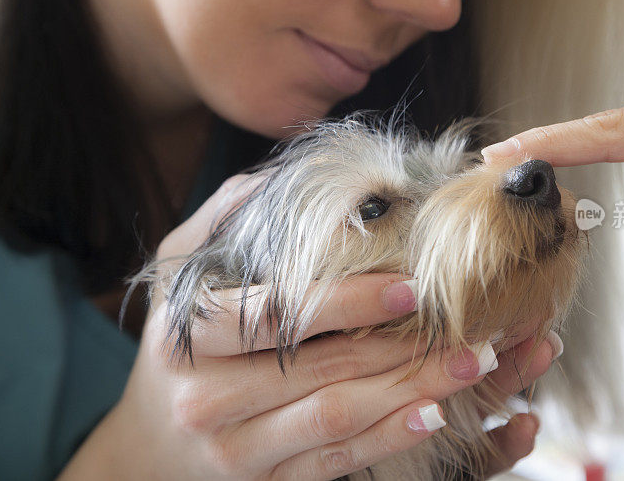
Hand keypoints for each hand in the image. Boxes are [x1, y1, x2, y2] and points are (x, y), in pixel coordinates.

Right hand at [60, 175, 555, 479]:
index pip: (274, 317)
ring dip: (411, 393)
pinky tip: (433, 415)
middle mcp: (207, 398)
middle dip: (400, 349)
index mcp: (190, 336)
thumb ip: (223, 217)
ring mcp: (235, 449)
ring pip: (335, 419)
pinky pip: (333, 464)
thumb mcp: (180, 271)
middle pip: (318, 371)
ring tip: (472, 366)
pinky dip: (387, 440)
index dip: (346, 301)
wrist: (151, 441)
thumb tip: (278, 173)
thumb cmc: (177, 344)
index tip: (411, 286)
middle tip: (472, 328)